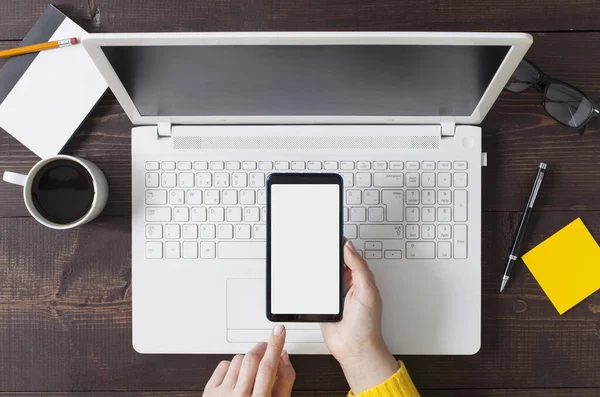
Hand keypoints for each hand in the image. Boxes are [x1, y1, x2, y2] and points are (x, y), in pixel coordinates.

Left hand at [203, 325, 295, 396]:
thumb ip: (284, 381)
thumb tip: (283, 356)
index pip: (268, 367)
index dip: (275, 345)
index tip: (279, 330)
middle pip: (252, 359)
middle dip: (262, 348)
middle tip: (268, 348)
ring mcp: (222, 395)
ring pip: (238, 359)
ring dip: (248, 359)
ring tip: (252, 372)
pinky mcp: (210, 393)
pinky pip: (223, 365)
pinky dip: (232, 366)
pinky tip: (237, 377)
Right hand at [321, 239, 398, 393]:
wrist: (354, 349)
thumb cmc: (367, 325)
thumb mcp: (367, 291)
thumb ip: (359, 268)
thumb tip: (350, 248)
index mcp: (359, 278)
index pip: (348, 255)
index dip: (340, 245)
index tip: (330, 236)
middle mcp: (346, 284)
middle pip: (332, 263)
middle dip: (324, 255)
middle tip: (315, 246)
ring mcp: (333, 294)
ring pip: (322, 274)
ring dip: (316, 270)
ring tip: (308, 261)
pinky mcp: (321, 303)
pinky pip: (313, 289)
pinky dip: (308, 284)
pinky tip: (305, 279)